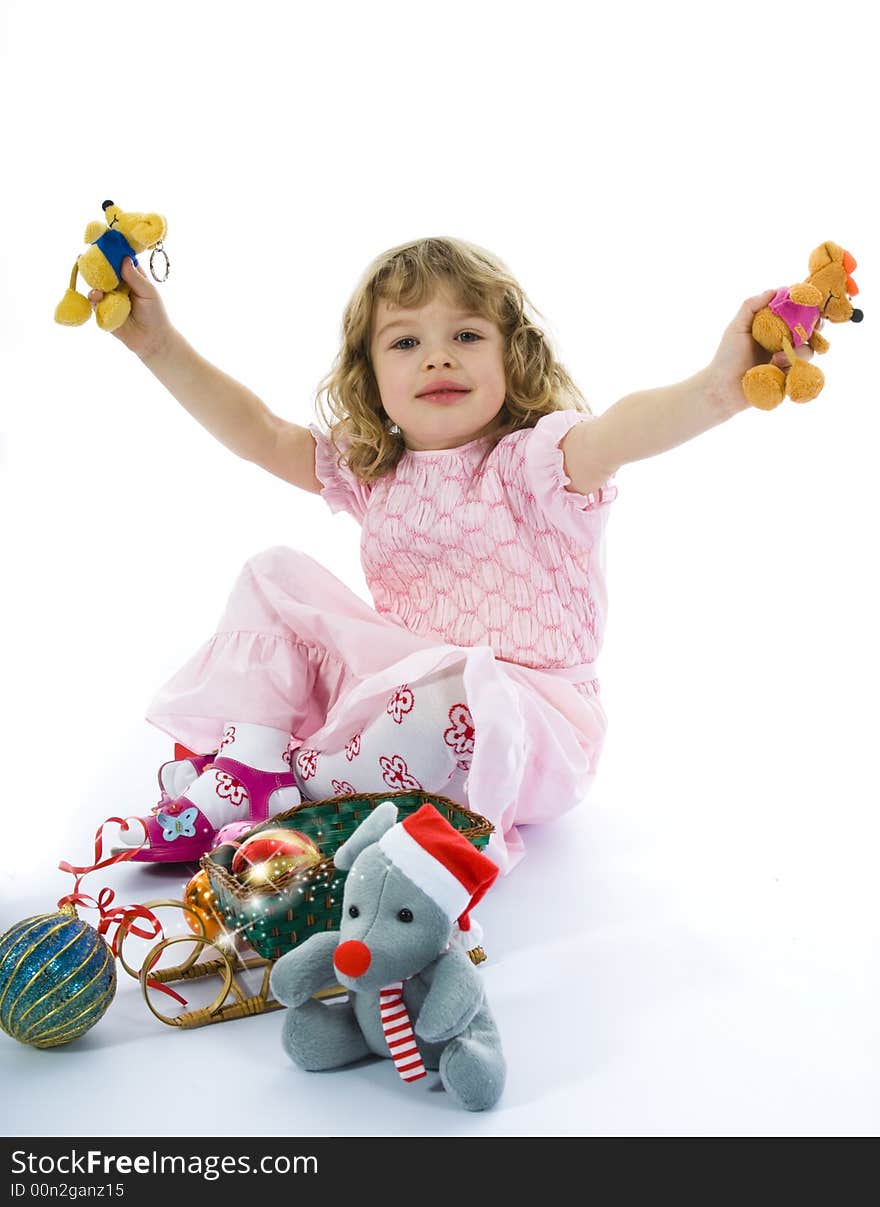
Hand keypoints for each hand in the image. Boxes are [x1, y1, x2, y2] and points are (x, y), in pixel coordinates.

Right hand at [88, 256, 173, 359]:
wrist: (152, 340)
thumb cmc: (155, 314)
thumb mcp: (148, 292)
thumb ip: (135, 277)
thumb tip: (124, 258)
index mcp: (132, 277)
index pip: (119, 260)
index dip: (112, 252)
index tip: (104, 243)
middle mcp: (119, 285)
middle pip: (105, 271)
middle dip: (96, 263)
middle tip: (87, 255)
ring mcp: (110, 297)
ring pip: (97, 284)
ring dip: (93, 280)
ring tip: (92, 276)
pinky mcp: (103, 311)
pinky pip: (94, 302)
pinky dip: (94, 297)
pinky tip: (96, 295)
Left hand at [704, 289, 821, 411]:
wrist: (722, 389)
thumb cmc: (727, 357)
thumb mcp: (737, 328)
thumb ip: (751, 306)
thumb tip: (774, 290)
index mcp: (772, 327)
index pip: (795, 313)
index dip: (806, 307)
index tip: (811, 303)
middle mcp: (782, 342)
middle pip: (809, 330)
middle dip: (815, 327)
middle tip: (815, 327)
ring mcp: (786, 360)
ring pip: (807, 350)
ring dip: (797, 351)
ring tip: (776, 358)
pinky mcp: (787, 378)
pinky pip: (801, 370)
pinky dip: (792, 367)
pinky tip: (776, 368)